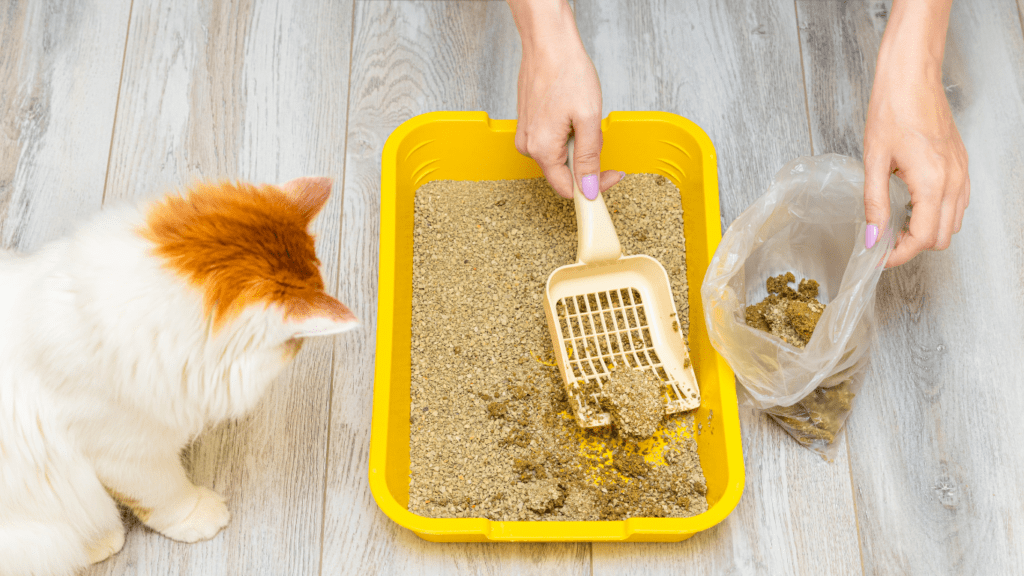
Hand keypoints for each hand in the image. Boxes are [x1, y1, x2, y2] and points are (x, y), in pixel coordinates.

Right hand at [508, 0, 622, 198]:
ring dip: (577, 146)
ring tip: (582, 117)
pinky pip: (551, 143)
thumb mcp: (588, 118)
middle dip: (587, 161)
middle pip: (564, 174)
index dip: (593, 186)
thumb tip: (588, 189)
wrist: (548, 44)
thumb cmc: (567, 72)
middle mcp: (529, 147)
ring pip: (559, 157)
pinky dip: (567, 135)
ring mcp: (526, 136)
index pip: (569, 189)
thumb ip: (589, 158)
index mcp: (542, 149)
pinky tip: (571, 113)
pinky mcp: (528, 126)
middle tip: (598, 133)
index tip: (612, 176)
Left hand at [862, 0, 968, 267]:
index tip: (878, 257)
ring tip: (894, 223)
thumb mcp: (874, 161)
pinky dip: (937, 213)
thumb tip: (872, 237)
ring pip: (953, 222)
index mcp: (933, 182)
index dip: (899, 254)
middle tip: (883, 241)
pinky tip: (911, 204)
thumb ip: (875, 204)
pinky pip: (957, 203)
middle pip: (942, 237)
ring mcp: (961, 172)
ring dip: (926, 230)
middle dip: (913, 246)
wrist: (912, 77)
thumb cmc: (892, 111)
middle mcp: (954, 181)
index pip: (923, 238)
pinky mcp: (961, 164)